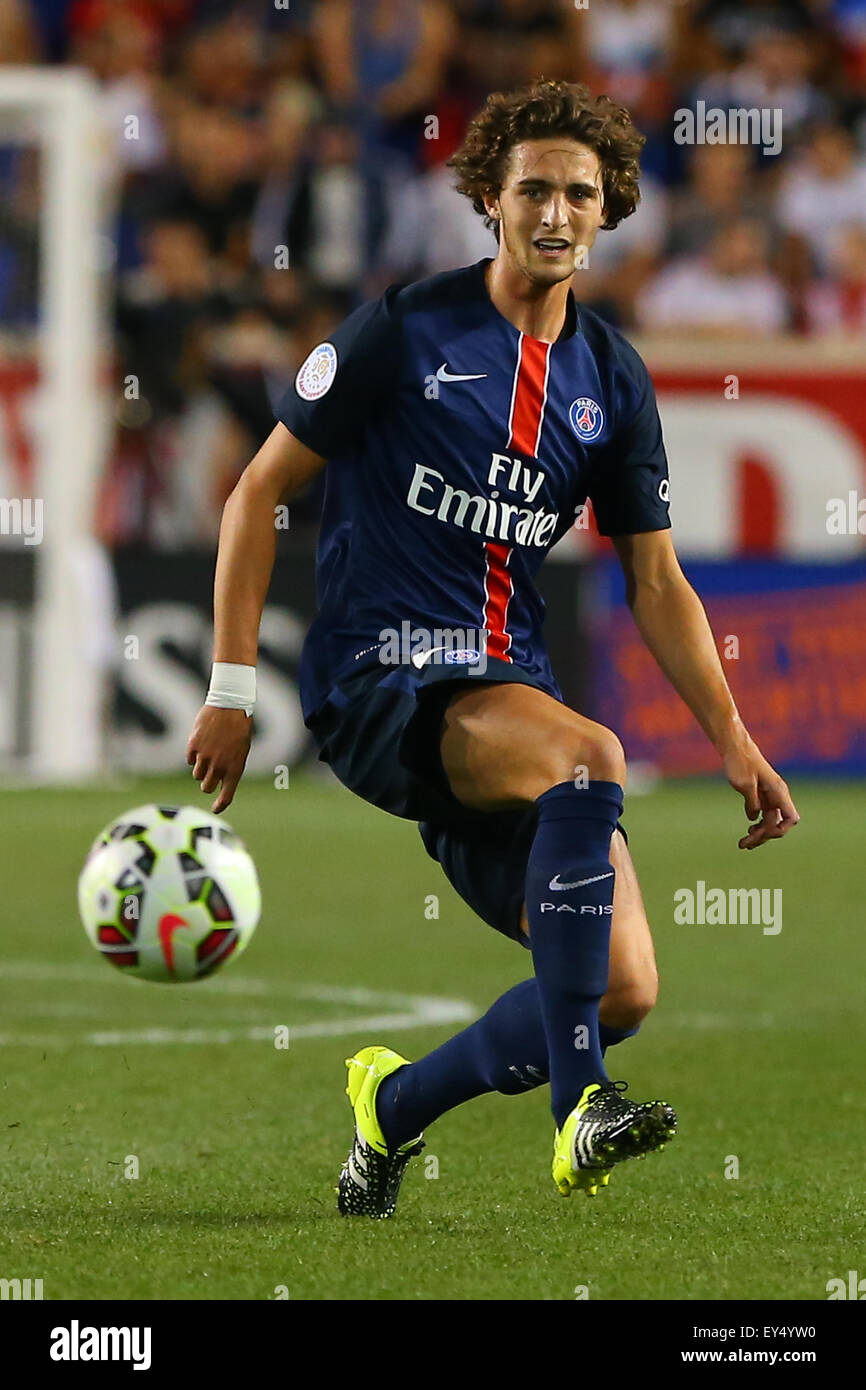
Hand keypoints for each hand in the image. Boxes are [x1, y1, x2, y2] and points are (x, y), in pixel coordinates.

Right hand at [186, 706, 251, 813]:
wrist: (229, 706)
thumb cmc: (239, 728)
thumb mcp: (241, 750)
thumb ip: (230, 768)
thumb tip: (218, 781)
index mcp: (235, 768)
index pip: (227, 795)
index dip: (221, 805)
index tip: (216, 809)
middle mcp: (219, 766)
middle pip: (206, 787)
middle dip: (207, 783)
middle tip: (210, 774)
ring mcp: (204, 757)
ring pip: (197, 775)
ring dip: (201, 769)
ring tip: (209, 754)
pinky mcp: (193, 747)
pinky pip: (190, 760)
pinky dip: (195, 755)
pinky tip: (203, 743)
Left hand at [722, 735, 799, 849]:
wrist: (736, 748)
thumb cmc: (740, 763)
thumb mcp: (744, 784)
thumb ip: (751, 803)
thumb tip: (754, 819)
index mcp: (778, 792)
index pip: (791, 818)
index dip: (779, 830)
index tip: (761, 832)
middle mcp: (778, 796)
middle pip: (778, 824)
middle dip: (763, 836)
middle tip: (744, 845)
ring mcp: (771, 796)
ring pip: (771, 822)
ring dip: (760, 834)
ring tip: (744, 843)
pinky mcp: (763, 796)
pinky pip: (765, 815)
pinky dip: (758, 824)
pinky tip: (750, 828)